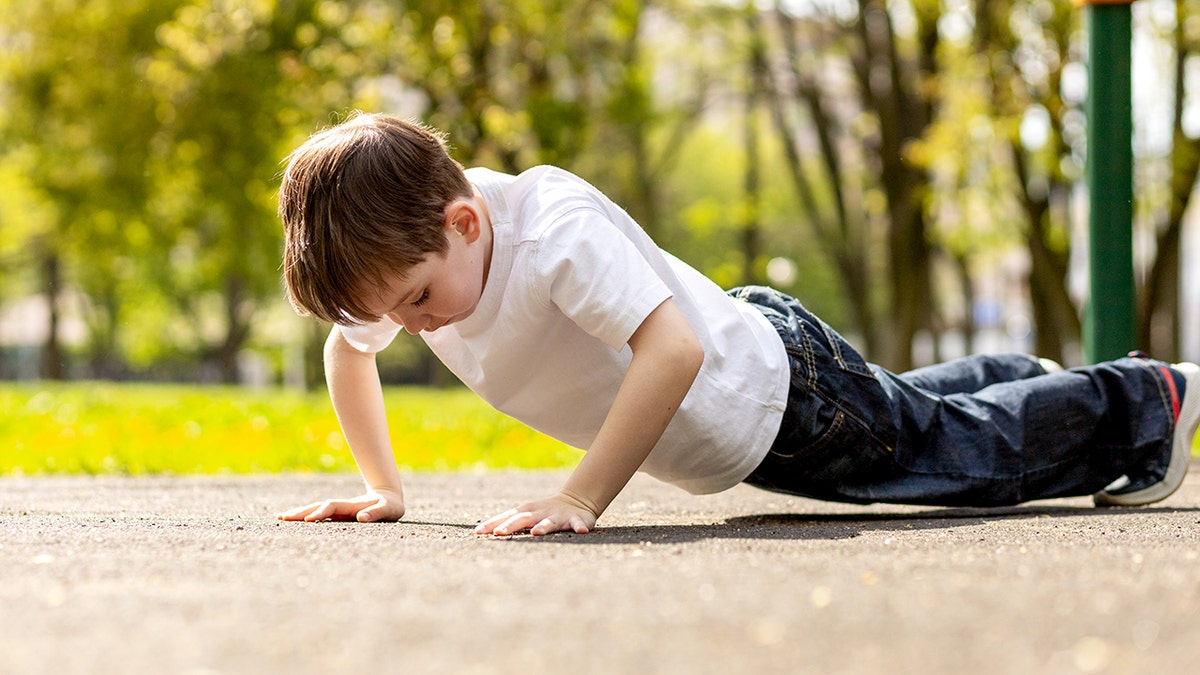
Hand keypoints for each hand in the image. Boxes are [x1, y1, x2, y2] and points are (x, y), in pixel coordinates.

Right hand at [276, 487, 404, 522]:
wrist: (388, 496)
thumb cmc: (390, 506)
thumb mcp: (389, 509)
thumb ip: (377, 512)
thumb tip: (361, 518)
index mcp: (352, 506)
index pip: (332, 507)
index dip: (321, 512)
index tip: (309, 520)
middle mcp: (341, 507)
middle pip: (318, 506)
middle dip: (301, 512)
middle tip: (282, 518)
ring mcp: (338, 511)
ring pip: (315, 510)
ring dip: (300, 514)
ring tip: (281, 518)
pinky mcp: (338, 516)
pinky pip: (319, 516)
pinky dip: (306, 517)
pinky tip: (294, 521)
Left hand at [475, 492, 597, 536]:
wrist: (575, 502)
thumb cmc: (542, 513)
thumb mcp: (524, 515)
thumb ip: (505, 523)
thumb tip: (477, 532)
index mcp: (526, 512)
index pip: (506, 517)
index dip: (493, 524)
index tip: (478, 532)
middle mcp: (539, 513)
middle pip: (523, 519)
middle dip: (510, 525)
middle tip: (499, 533)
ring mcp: (557, 516)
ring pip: (549, 522)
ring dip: (543, 526)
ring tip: (537, 532)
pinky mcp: (575, 520)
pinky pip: (577, 524)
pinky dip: (579, 526)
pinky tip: (581, 531)